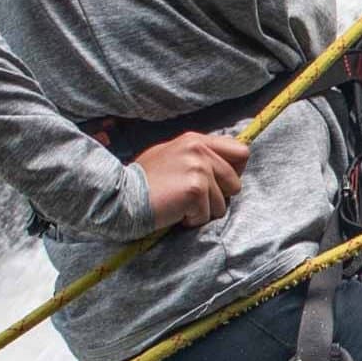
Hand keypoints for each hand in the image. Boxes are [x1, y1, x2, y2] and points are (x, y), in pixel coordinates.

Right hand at [135, 129, 251, 228]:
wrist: (120, 197)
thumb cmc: (143, 181)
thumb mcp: (171, 156)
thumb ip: (196, 156)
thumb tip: (221, 165)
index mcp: (195, 140)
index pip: (240, 152)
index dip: (234, 172)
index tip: (218, 184)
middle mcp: (199, 150)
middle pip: (235, 183)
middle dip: (218, 198)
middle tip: (192, 200)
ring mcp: (198, 168)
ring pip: (222, 204)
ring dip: (202, 212)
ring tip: (178, 205)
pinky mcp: (195, 189)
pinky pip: (206, 215)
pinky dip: (191, 220)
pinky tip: (173, 212)